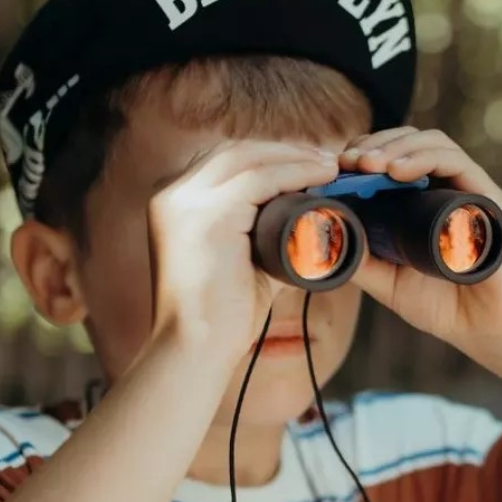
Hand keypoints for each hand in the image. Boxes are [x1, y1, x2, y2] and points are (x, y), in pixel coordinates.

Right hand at [147, 140, 337, 358]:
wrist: (194, 352)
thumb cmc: (220, 318)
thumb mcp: (241, 263)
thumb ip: (263, 238)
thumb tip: (305, 222)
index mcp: (173, 205)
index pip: (224, 162)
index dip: (268, 156)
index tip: (308, 163)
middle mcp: (171, 196)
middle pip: (235, 152)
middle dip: (284, 150)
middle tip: (326, 160)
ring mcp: (185, 203)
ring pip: (249, 158)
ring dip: (295, 156)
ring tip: (330, 167)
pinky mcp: (206, 217)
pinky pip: (259, 179)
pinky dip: (295, 172)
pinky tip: (320, 175)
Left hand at [340, 127, 501, 365]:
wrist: (490, 332)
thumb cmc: (445, 308)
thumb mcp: (387, 283)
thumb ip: (360, 260)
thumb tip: (325, 235)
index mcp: (421, 203)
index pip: (390, 158)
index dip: (361, 154)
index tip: (335, 170)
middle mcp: (445, 190)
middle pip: (408, 142)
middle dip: (373, 144)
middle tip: (347, 162)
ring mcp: (467, 191)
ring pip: (431, 143)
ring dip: (394, 146)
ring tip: (367, 165)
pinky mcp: (488, 198)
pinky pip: (457, 162)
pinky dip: (425, 158)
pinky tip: (397, 171)